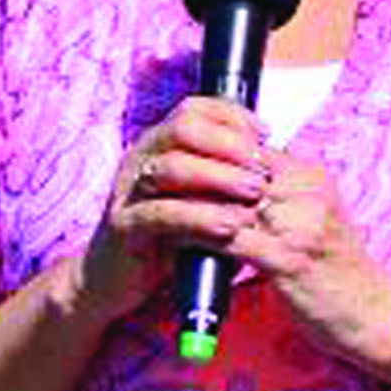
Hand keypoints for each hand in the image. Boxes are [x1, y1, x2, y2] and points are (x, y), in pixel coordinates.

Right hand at [78, 95, 266, 327]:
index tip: (265, 135)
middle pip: (184, 128)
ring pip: (173, 167)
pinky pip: (161, 214)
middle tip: (263, 169)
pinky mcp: (124, 226)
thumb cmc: (168, 237)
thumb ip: (226, 180)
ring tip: (255, 193)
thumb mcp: (200, 201)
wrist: (116, 281)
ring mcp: (128, 190)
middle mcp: (140, 158)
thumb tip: (274, 164)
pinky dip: (201, 217)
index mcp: (158, 144)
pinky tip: (231, 226)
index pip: (194, 109)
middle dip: (230, 144)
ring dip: (221, 177)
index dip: (233, 116)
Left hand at [88, 106, 390, 379]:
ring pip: (229, 200)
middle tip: (152, 176)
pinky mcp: (290, 259)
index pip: (251, 149)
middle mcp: (309, 193)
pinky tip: (174, 241)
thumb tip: (237, 184)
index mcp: (313, 178)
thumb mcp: (316, 222)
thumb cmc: (341, 274)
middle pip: (237, 169)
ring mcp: (300, 225)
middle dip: (193, 172)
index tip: (174, 157)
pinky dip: (200, 236)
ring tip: (154, 204)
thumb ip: (282, 199)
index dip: (211, 153)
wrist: (377, 317)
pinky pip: (232, 239)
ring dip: (189, 202)